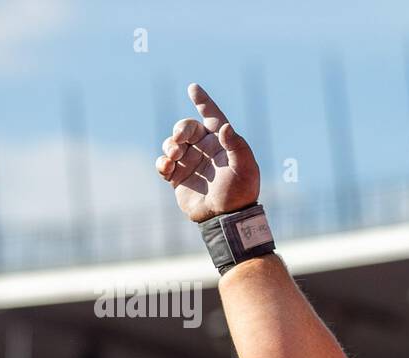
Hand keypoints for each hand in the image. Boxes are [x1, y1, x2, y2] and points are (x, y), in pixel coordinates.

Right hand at [155, 84, 259, 222]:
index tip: (193, 88)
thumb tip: (224, 127)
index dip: (203, 102)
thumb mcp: (245, 169)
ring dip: (170, 146)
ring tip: (174, 157)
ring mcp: (190, 162)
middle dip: (180, 129)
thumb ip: (237, 146)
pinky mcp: (178, 176)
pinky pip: (164, 163)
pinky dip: (162, 163)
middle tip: (179, 140)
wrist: (225, 218)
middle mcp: (205, 149)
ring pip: (172, 143)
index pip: (212, 116)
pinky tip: (167, 169)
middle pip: (186, 128)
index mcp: (222, 143)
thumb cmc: (240, 193)